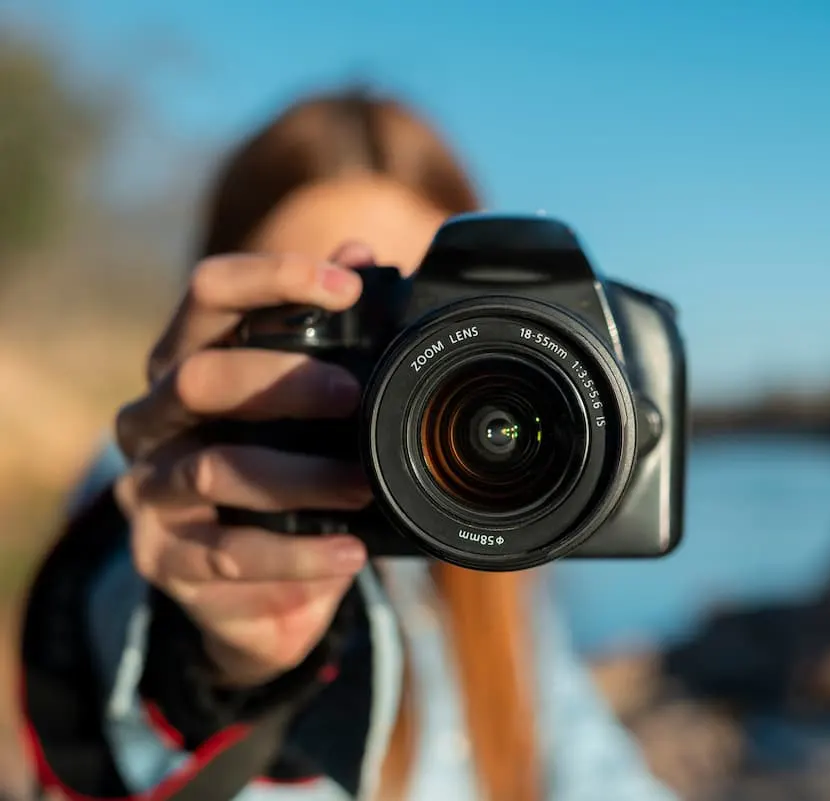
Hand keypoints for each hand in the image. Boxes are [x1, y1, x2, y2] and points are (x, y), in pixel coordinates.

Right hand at [114, 243, 374, 686]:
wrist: (254, 583)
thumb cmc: (282, 470)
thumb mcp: (310, 405)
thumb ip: (333, 330)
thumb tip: (363, 253)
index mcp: (187, 361)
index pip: (207, 294)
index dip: (272, 277)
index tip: (348, 286)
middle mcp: (153, 419)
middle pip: (198, 378)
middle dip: (281, 382)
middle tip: (354, 396)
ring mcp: (149, 491)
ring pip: (212, 469)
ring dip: (298, 478)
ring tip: (364, 488)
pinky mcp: (164, 559)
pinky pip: (226, 556)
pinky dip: (295, 557)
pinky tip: (348, 554)